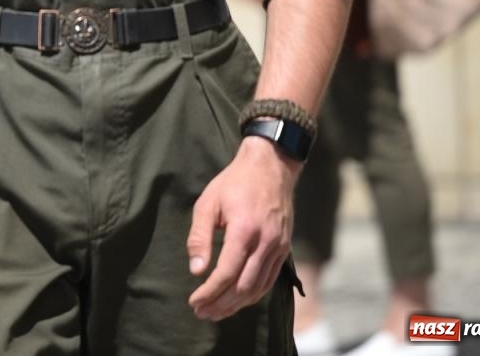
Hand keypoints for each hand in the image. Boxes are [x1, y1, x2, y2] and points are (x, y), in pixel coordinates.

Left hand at [187, 137, 298, 320]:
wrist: (271, 167)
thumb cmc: (234, 182)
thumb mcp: (208, 203)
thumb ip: (200, 237)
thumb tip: (197, 270)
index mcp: (245, 229)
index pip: (227, 273)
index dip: (210, 292)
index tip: (194, 301)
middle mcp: (266, 242)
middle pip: (244, 287)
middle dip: (221, 304)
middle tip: (202, 313)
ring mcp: (279, 247)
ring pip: (259, 288)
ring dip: (237, 305)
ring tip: (216, 312)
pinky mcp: (285, 249)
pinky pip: (269, 280)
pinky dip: (253, 295)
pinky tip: (238, 300)